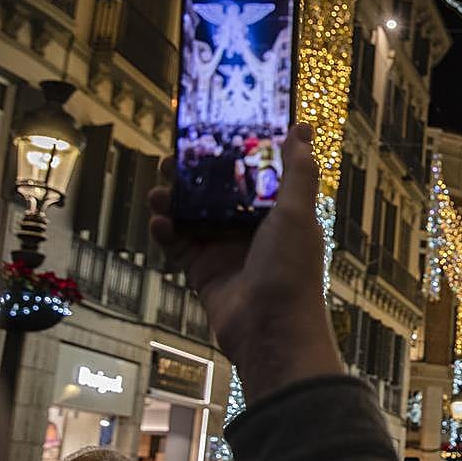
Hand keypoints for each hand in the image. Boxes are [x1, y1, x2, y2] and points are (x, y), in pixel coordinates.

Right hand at [148, 123, 343, 403]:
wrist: (271, 331)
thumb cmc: (291, 272)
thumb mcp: (297, 214)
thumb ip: (297, 172)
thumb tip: (302, 130)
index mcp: (280, 213)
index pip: (254, 173)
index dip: (234, 153)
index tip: (211, 129)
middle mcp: (253, 229)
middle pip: (217, 192)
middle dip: (194, 174)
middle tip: (170, 158)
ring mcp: (226, 249)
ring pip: (193, 215)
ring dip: (174, 199)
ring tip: (159, 189)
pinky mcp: (204, 270)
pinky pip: (179, 244)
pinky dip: (166, 231)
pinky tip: (160, 222)